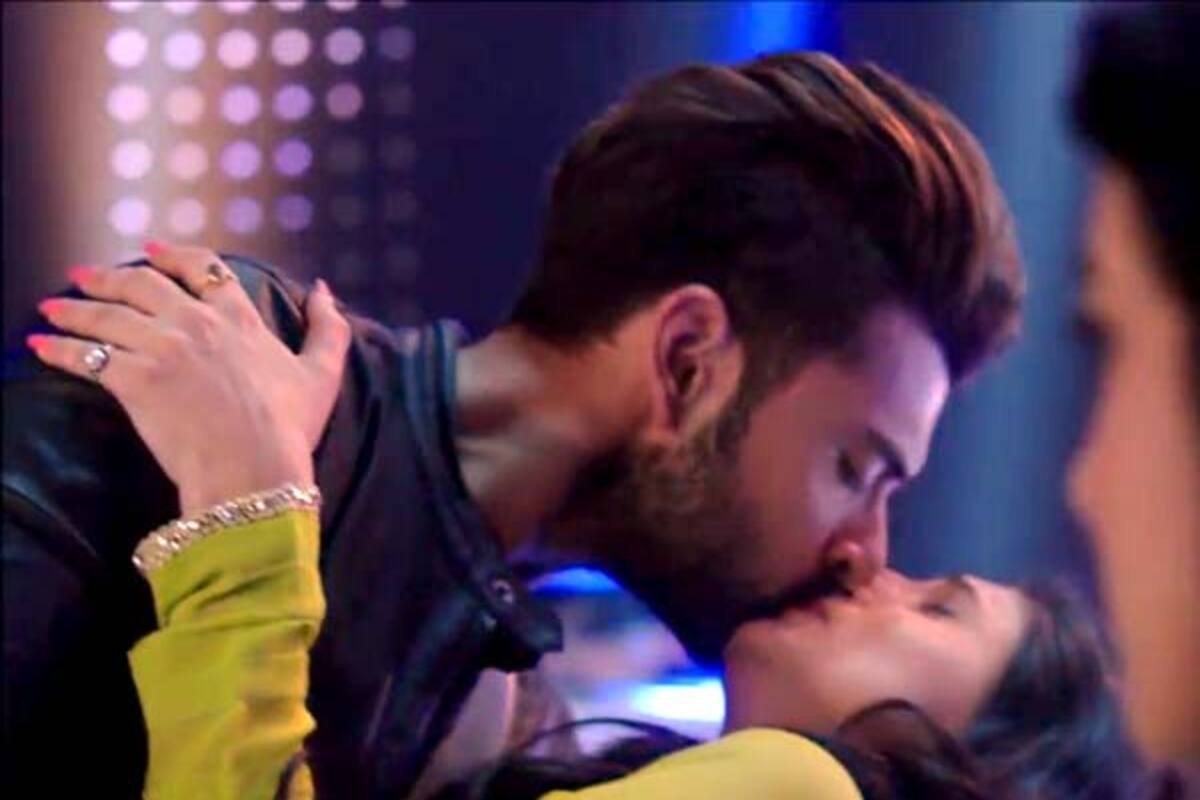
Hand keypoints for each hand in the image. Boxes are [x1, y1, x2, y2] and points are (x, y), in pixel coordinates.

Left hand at [28, 242, 351, 514]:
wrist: (253, 467)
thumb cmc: (290, 428)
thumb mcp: (322, 375)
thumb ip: (329, 329)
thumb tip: (324, 290)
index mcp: (239, 320)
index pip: (204, 269)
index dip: (174, 256)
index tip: (151, 250)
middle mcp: (197, 323)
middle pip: (144, 284)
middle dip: (109, 276)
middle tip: (84, 275)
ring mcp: (162, 349)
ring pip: (107, 315)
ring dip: (74, 308)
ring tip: (51, 306)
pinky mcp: (133, 380)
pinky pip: (86, 356)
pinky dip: (58, 349)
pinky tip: (38, 346)